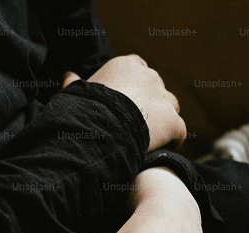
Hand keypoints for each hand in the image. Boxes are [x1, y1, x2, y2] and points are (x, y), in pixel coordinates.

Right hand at [60, 55, 185, 151]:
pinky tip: (161, 151)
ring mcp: (164, 99)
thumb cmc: (84, 109)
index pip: (137, 68)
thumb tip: (69, 74)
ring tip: (149, 136)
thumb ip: (74, 82)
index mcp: (126, 65)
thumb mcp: (74, 92)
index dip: (132, 86)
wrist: (100, 129)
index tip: (124, 101)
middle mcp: (150, 76)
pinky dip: (172, 141)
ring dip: (163, 119)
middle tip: (134, 123)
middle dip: (148, 103)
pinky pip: (179, 132)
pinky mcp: (174, 122)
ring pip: (170, 107)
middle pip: (155, 88)